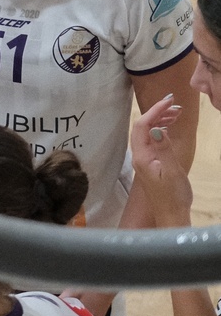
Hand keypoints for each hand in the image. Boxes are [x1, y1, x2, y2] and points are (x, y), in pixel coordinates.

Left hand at [129, 94, 191, 223]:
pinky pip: (151, 141)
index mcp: (141, 156)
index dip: (154, 111)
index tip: (169, 101)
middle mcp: (138, 156)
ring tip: (177, 114)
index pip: (142, 126)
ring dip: (159, 121)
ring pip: (147, 133)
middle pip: (142, 127)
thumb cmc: (174, 195)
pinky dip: (160, 131)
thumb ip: (164, 149)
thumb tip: (155, 128)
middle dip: (157, 113)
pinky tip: (169, 128)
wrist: (172, 215)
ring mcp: (144, 159)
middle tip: (176, 105)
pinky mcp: (150, 163)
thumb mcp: (172, 171)